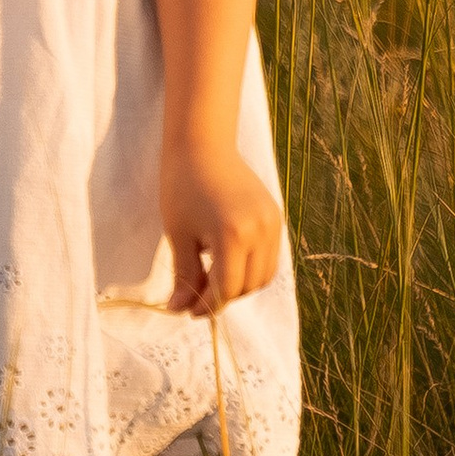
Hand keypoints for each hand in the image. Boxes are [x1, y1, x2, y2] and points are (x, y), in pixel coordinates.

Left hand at [161, 137, 283, 316]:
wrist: (202, 144)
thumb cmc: (182, 186)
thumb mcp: (178, 234)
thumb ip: (185, 275)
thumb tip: (179, 309)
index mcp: (233, 236)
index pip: (227, 289)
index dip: (207, 305)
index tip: (189, 310)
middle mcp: (260, 231)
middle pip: (248, 286)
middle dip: (223, 296)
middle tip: (196, 294)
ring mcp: (272, 223)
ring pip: (263, 275)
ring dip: (240, 284)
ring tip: (211, 275)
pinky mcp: (276, 216)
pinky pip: (269, 256)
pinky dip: (251, 267)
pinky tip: (226, 259)